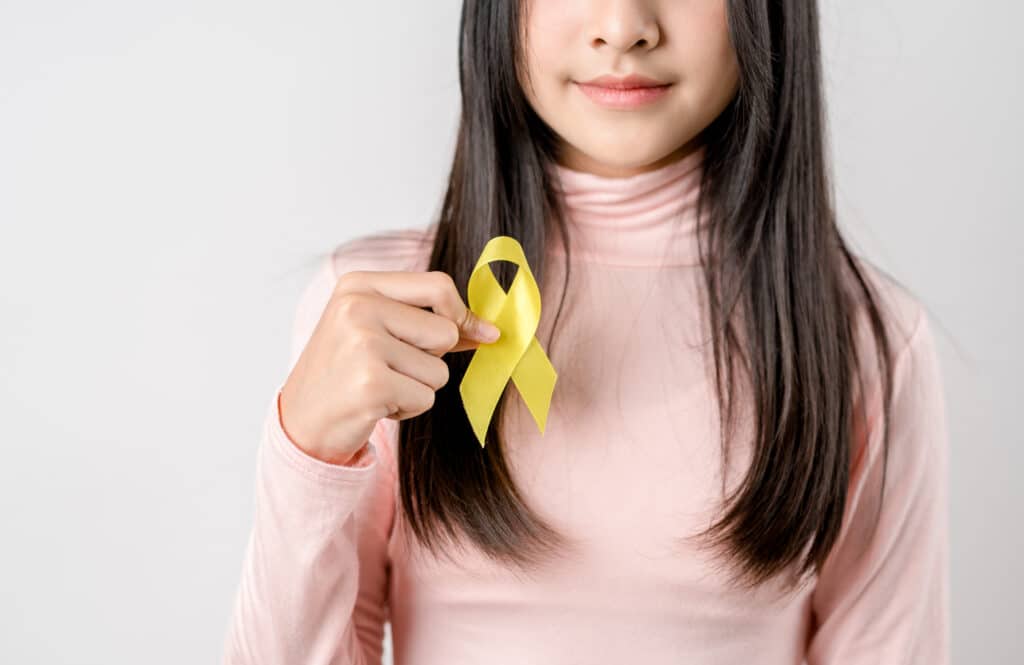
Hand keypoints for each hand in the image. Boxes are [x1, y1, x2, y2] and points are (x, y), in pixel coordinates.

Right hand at [279, 270, 500, 464]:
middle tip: (389, 368)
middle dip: (431, 359)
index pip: (438, 285)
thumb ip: (431, 321)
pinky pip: (425, 398)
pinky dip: (407, 409)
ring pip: (439, 370)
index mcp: (359, 285)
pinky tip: (374, 405)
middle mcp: (358, 308)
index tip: (476, 335)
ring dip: (417, 387)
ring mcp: (363, 345)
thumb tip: (491, 331)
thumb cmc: (346, 372)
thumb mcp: (379, 330)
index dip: (462, 314)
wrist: (301, 421)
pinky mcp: (371, 384)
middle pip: (445, 331)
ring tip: (378, 386)